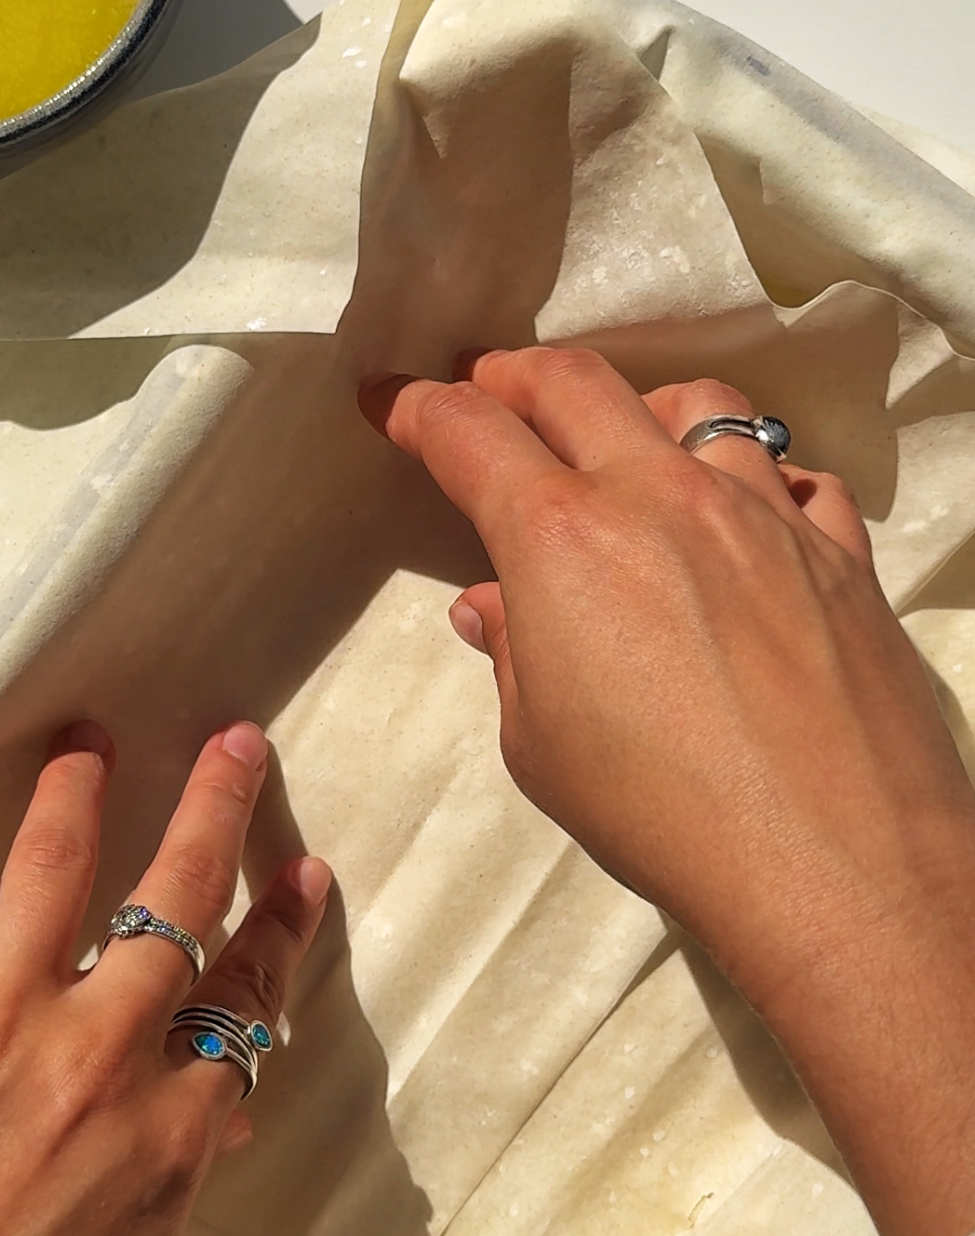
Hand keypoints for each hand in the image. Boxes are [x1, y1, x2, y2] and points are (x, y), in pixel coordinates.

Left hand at [0, 720, 329, 1235]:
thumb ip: (180, 1168)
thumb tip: (219, 1103)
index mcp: (167, 1126)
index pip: (247, 993)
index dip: (282, 924)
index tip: (301, 873)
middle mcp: (94, 1060)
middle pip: (177, 900)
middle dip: (215, 807)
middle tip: (231, 744)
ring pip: (56, 868)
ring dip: (82, 788)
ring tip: (90, 740)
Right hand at [361, 346, 974, 1235]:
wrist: (832, 861)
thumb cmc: (661, 816)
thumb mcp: (542, 747)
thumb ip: (515, 655)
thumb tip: (495, 606)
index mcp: (563, 539)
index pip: (472, 436)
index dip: (418, 410)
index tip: (394, 404)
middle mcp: (661, 496)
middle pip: (575, 383)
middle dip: (513, 374)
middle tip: (486, 387)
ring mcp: (761, 514)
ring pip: (700, 404)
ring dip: (643, 407)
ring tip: (629, 438)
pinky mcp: (841, 551)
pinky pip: (795, 477)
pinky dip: (757, 479)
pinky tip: (748, 518)